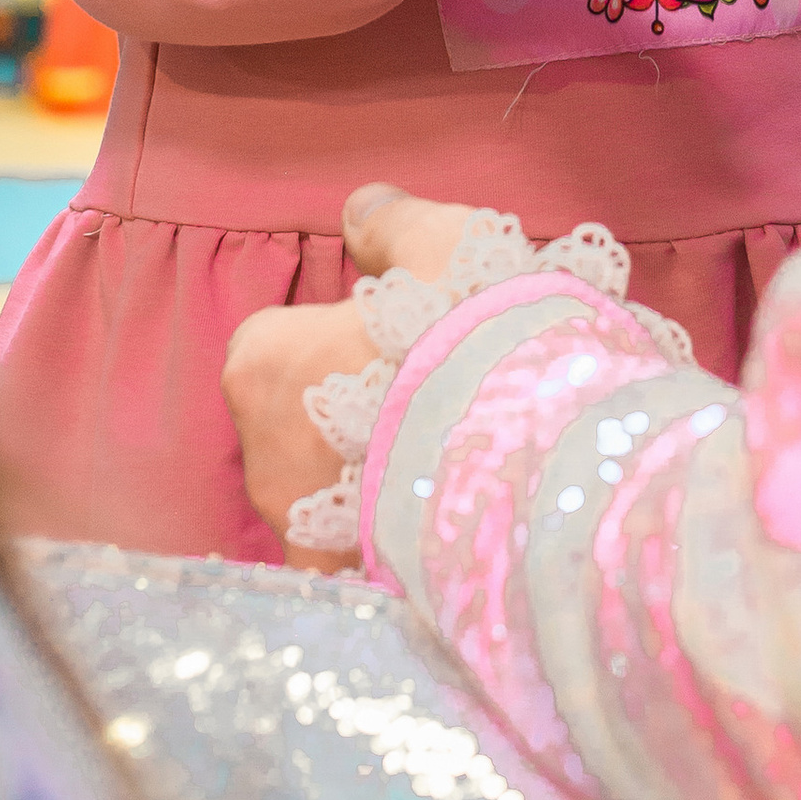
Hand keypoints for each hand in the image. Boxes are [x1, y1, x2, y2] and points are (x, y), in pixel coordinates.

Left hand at [223, 184, 477, 564]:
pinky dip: (392, 539)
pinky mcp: (351, 589)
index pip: (275, 343)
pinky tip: (449, 519)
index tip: (395, 341)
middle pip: (297, 422)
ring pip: (327, 495)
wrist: (537, 460)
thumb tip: (361, 209)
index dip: (334, 339)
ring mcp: (304, 536)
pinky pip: (358, 558)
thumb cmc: (475, 337)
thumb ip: (392, 224)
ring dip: (371, 479)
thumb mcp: (445, 244)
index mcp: (264, 365)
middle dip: (348, 411)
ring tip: (452, 459)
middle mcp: (263, 459)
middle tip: (432, 395)